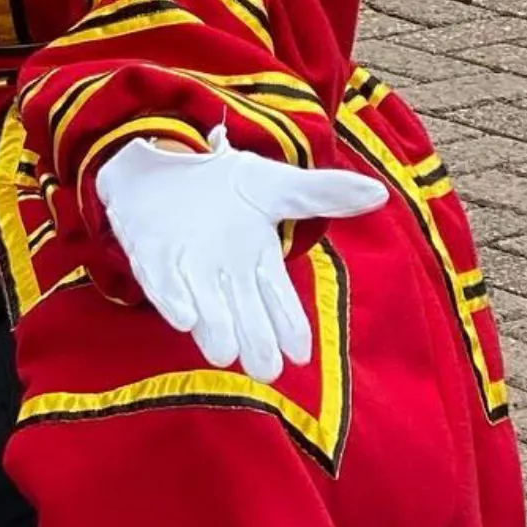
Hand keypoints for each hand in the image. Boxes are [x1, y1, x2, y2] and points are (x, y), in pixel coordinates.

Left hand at [96, 128, 386, 383]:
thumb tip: (378, 192)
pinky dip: (170, 298)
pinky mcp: (148, 254)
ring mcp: (185, 267)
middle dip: (254, 340)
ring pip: (204, 307)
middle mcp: (223, 274)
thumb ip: (321, 193)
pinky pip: (159, 281)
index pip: (279, 301)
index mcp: (256, 262)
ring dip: (214, 327)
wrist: (164, 156)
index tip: (300, 355)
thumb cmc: (221, 181)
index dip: (289, 326)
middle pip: (244, 315)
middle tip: (266, 370)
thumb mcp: (273, 185)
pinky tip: (182, 319)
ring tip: (224, 353)